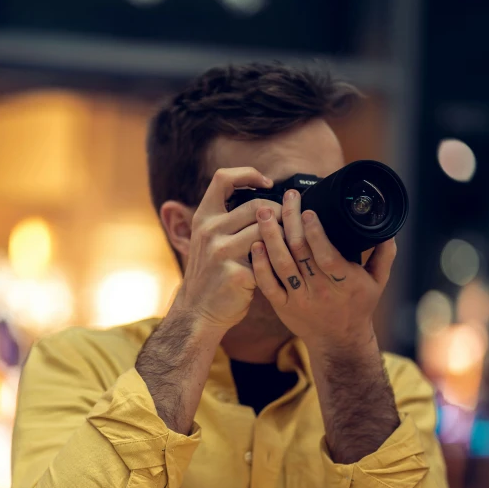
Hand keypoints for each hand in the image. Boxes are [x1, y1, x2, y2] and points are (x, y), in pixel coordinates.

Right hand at [177, 167, 282, 332]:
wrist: (198, 313)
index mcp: (203, 218)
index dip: (248, 174)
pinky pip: (268, 259)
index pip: (223, 178)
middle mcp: (210, 231)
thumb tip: (265, 200)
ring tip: (288, 244)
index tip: (267, 182)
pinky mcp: (237, 274)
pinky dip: (277, 261)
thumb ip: (228, 220)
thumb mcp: (207, 240)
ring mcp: (221, 252)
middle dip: (280, 213)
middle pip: (257, 206)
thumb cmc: (211, 275)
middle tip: (290, 223)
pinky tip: (280, 267)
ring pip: (267, 231)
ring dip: (283, 237)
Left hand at [251, 188, 396, 351]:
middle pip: (300, 252)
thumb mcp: (377, 282)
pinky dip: (259, 264)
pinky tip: (255, 244)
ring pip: (281, 264)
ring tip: (264, 212)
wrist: (338, 342)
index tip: (308, 211)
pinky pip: (267, 284)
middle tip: (286, 198)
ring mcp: (299, 298)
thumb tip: (389, 229)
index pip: (327, 255)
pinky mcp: (282, 306)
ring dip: (270, 236)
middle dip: (291, 221)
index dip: (316, 233)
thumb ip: (383, 255)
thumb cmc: (358, 307)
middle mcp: (321, 290)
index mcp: (345, 282)